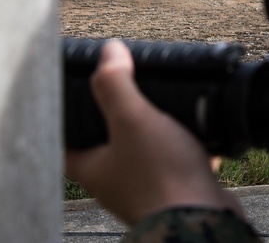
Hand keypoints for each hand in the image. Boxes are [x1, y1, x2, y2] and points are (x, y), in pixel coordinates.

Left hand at [64, 39, 242, 225]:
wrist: (201, 218)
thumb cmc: (159, 175)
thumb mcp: (133, 119)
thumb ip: (116, 84)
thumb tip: (108, 51)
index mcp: (90, 167)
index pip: (66, 136)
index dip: (71, 110)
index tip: (83, 87)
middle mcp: (112, 180)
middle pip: (108, 140)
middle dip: (123, 114)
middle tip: (133, 88)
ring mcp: (143, 187)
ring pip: (145, 149)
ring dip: (158, 128)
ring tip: (170, 103)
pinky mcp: (174, 189)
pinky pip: (175, 160)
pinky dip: (186, 144)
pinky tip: (201, 129)